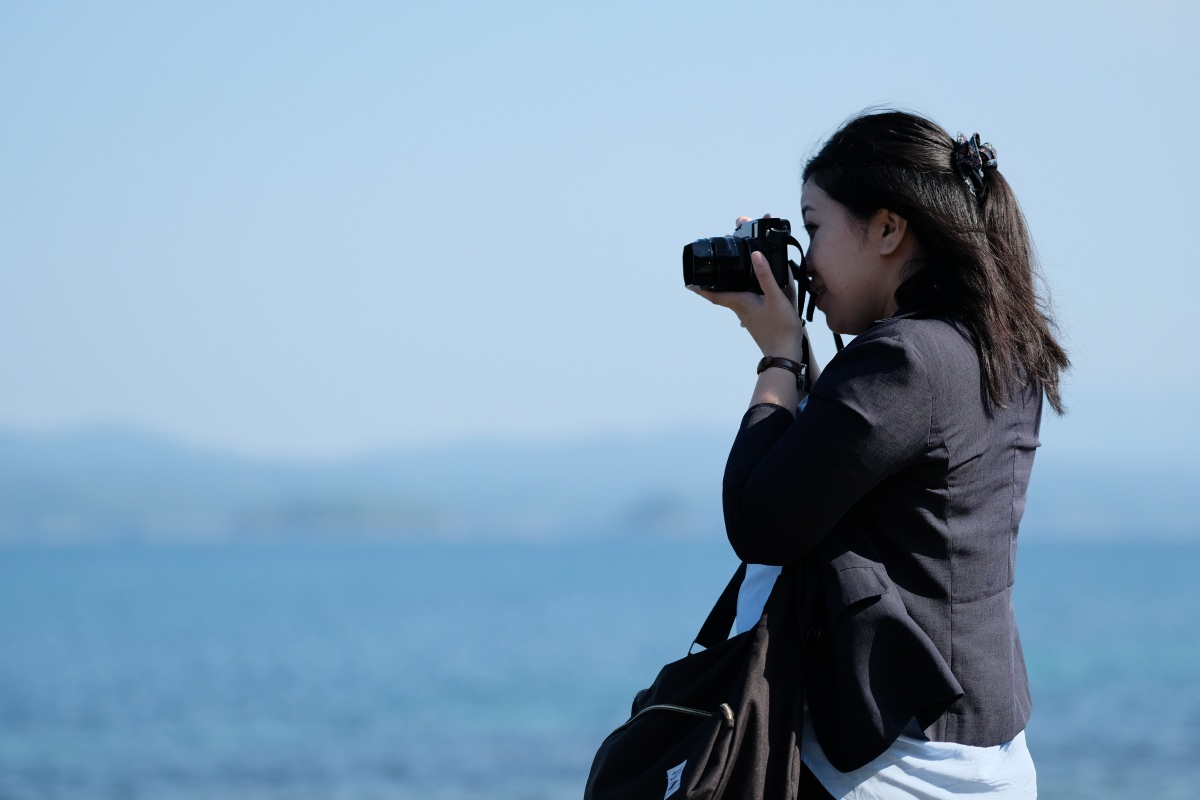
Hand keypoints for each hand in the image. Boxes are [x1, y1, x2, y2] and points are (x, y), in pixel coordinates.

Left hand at [689, 249, 806, 361]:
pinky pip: (746, 307)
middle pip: (723, 297)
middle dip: (715, 287)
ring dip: (730, 292)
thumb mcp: (775, 297)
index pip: (715, 295)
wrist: (785, 353)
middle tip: (707, 276)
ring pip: (735, 302)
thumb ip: (766, 276)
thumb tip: (755, 255)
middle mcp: (741, 311)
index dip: (701, 289)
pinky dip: (746, 298)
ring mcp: (748, 318)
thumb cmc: (780, 327)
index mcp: (741, 303)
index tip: (689, 284)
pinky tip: (755, 296)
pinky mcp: (756, 322)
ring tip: (730, 281)